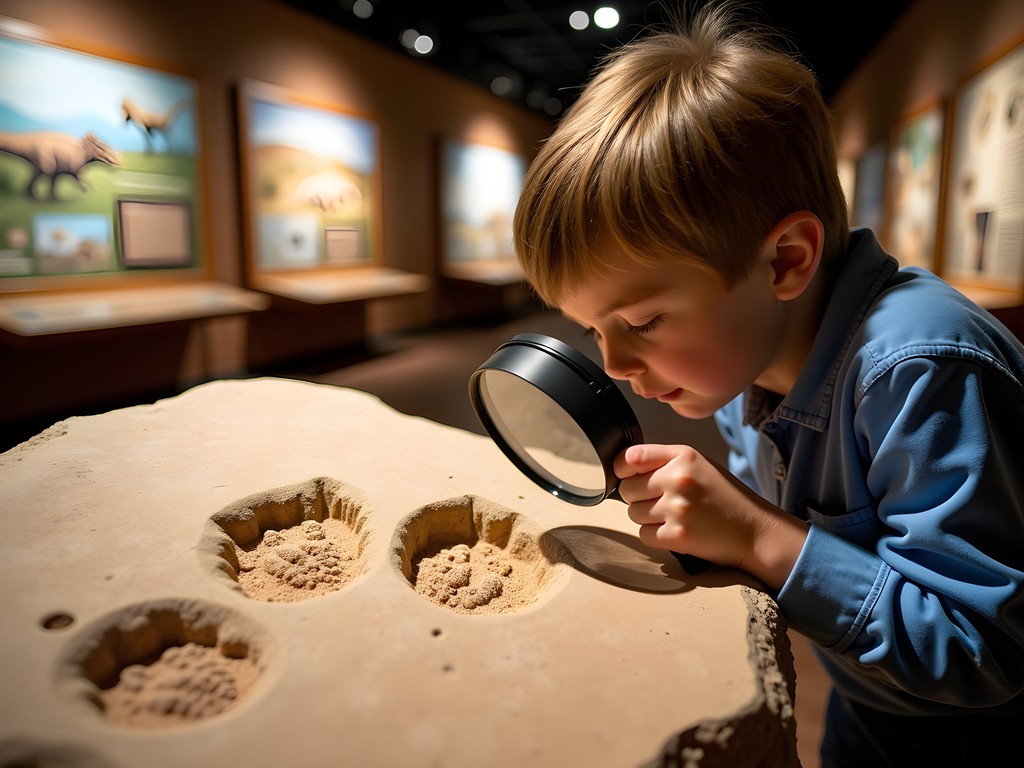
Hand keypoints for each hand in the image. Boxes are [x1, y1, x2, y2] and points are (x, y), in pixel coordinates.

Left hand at [614, 444, 807, 589]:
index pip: (631, 457)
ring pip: (633, 513)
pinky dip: (656, 536)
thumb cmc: (725, 497)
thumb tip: (625, 468)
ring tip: (673, 517)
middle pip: (627, 489)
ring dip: (647, 518)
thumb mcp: (700, 465)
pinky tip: (676, 531)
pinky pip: (644, 535)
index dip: (622, 468)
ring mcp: (677, 508)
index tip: (626, 476)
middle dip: (638, 497)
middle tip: (661, 502)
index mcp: (684, 456)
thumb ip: (665, 461)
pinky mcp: (677, 536)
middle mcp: (679, 479)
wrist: (756, 531)